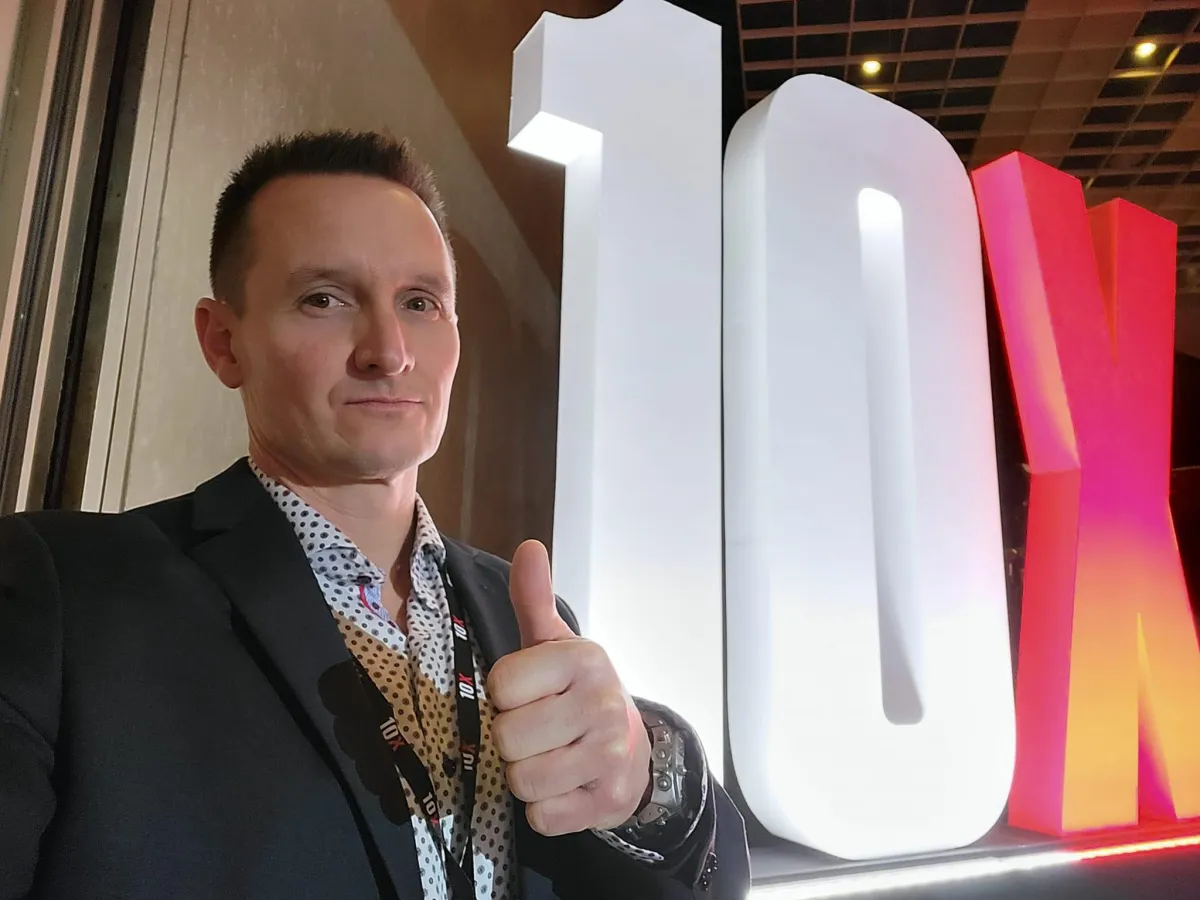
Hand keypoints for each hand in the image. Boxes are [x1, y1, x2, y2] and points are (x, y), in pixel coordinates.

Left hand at [487, 540, 650, 836]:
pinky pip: (542, 817)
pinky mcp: (608, 801)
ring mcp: (610, 756)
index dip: (505, 696)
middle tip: (539, 732)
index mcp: (583, 659)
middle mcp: (602, 703)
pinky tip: (565, 787)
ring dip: (526, 777)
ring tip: (550, 758)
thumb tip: (529, 546)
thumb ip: (534, 599)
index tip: (530, 695)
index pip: (501, 687)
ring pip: (522, 781)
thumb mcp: (554, 645)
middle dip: (513, 742)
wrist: (634, 751)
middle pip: (508, 739)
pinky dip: (545, 809)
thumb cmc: (577, 693)